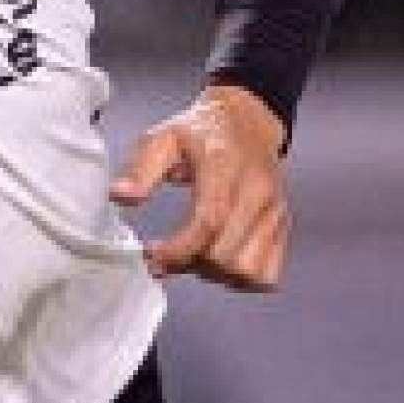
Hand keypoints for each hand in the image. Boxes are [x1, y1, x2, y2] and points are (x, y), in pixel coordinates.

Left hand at [109, 84, 291, 289]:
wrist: (246, 123)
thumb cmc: (200, 133)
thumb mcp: (162, 138)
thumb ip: (140, 168)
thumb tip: (121, 196)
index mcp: (226, 168)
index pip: (209, 221)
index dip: (178, 249)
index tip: (152, 255)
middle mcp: (257, 193)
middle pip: (226, 254)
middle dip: (189, 263)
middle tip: (166, 255)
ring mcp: (274, 213)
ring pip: (247, 272)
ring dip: (214, 275)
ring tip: (192, 256)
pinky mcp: (282, 228)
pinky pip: (266, 275)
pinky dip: (238, 279)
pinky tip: (216, 262)